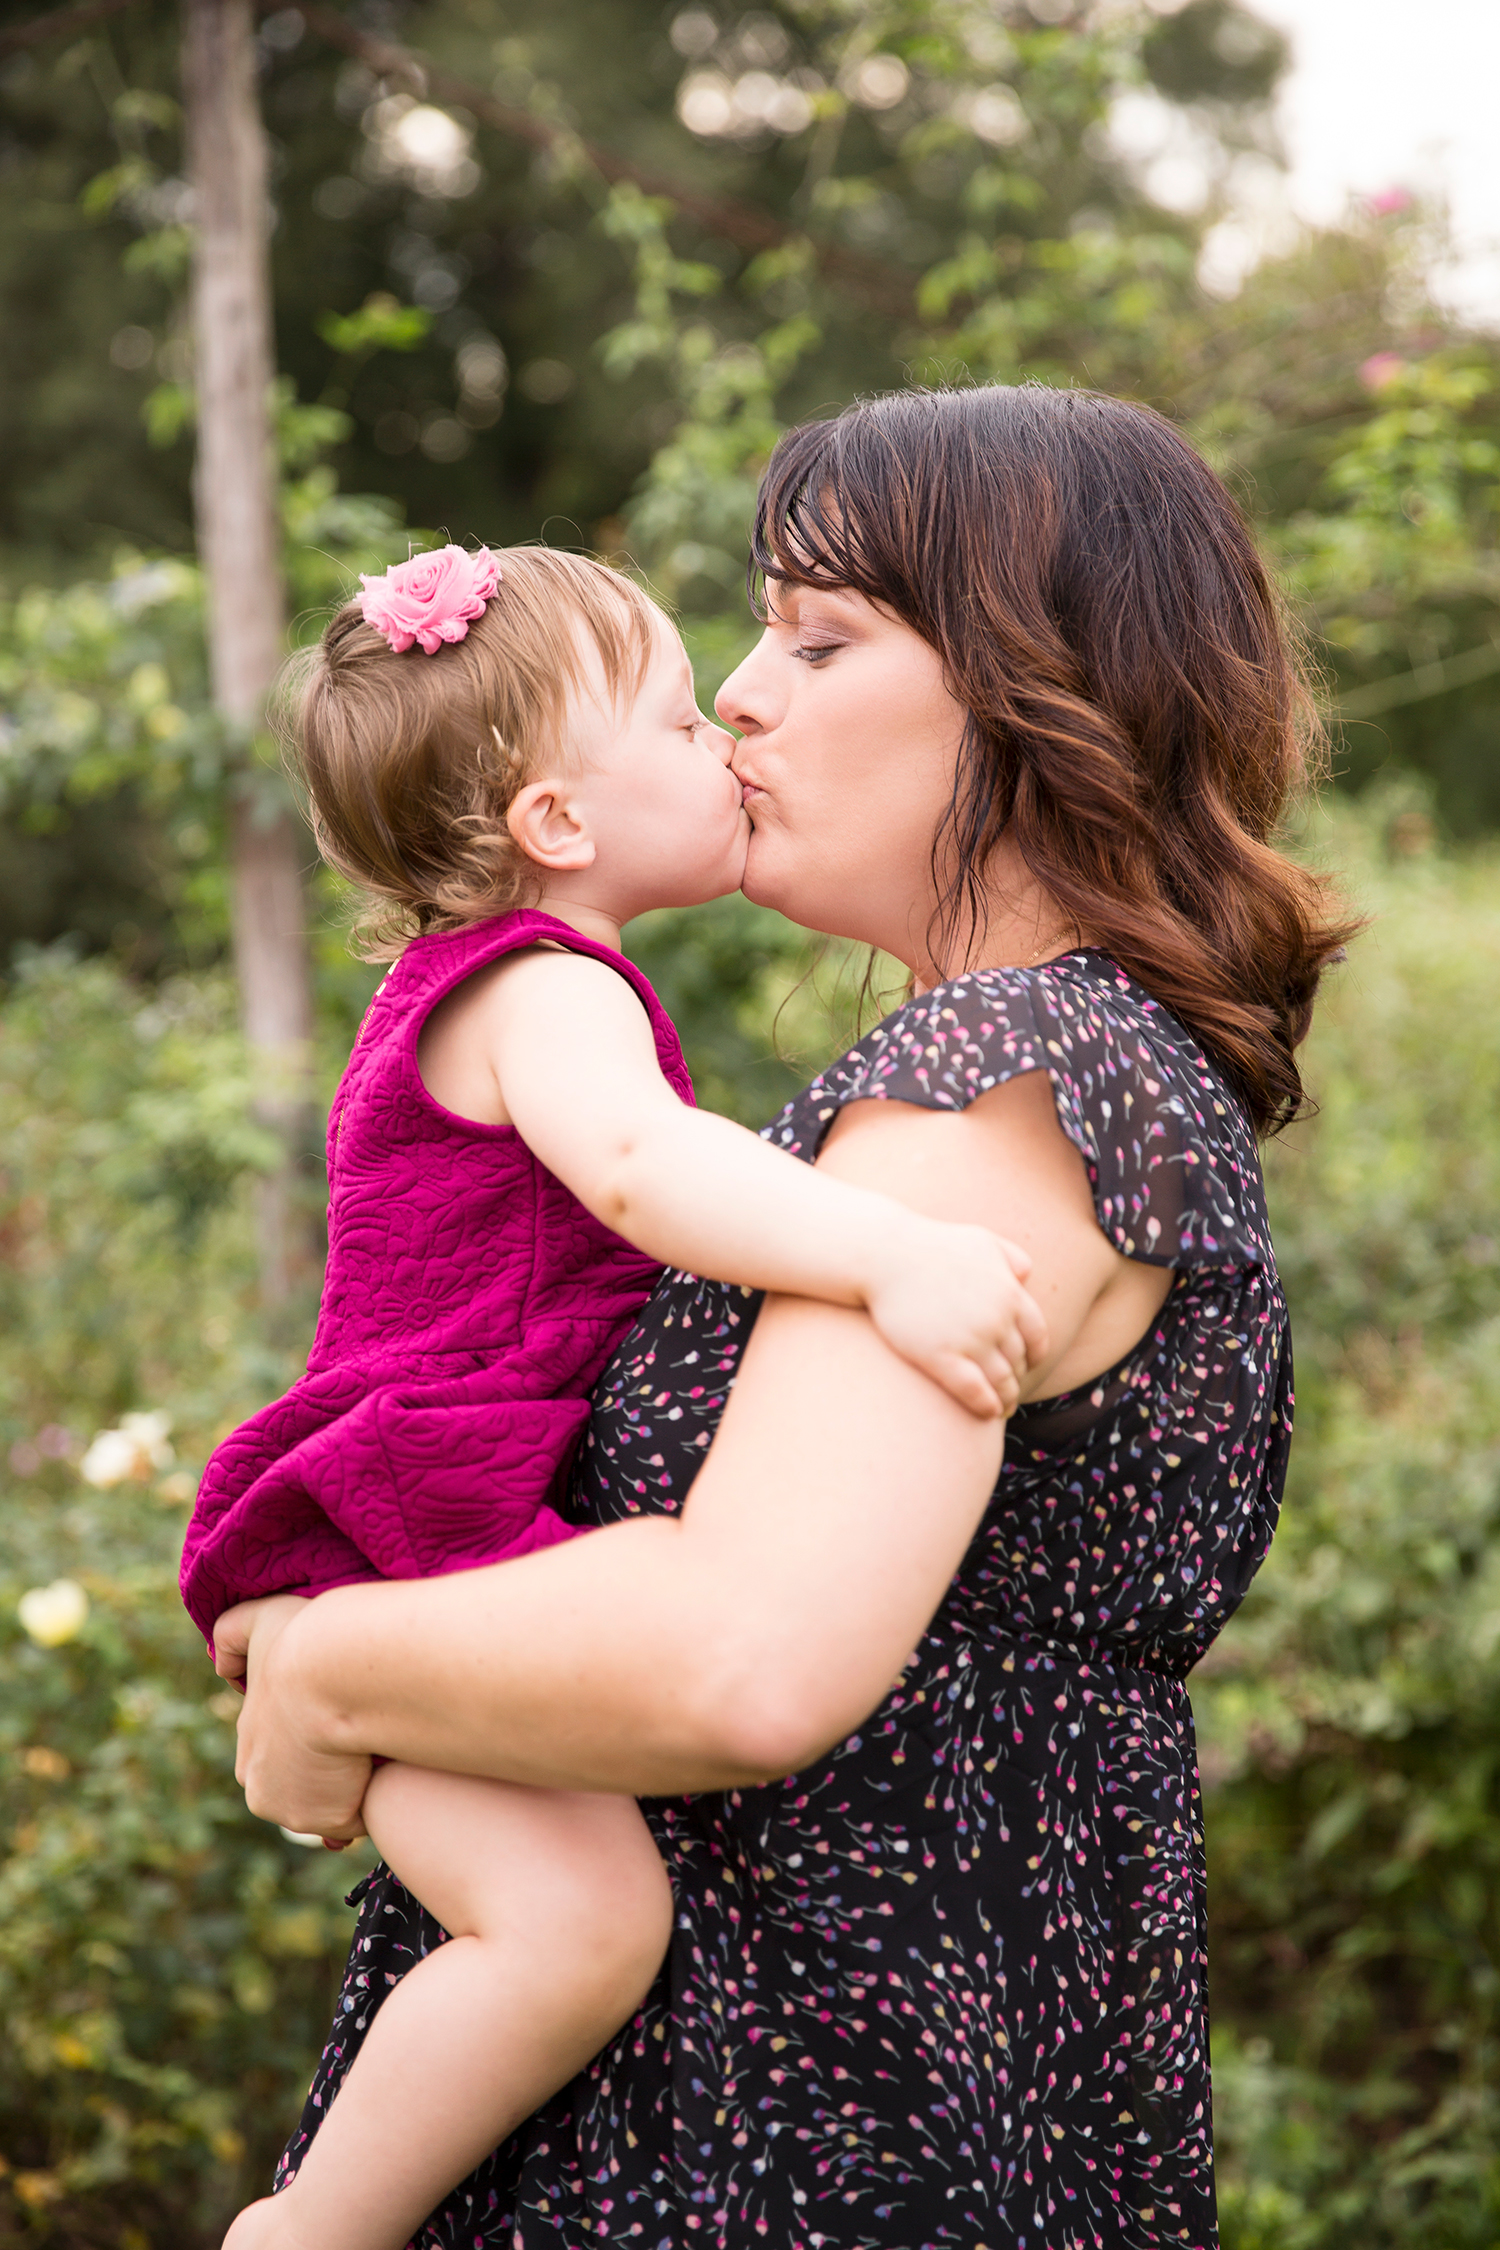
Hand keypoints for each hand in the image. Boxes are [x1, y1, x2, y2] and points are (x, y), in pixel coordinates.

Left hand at [212, 1594, 372, 1843]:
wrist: (333, 1668)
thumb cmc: (301, 1640)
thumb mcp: (256, 1621)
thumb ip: (230, 1636)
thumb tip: (224, 1668)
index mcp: (252, 1746)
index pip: (285, 1757)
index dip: (314, 1744)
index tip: (341, 1726)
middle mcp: (262, 1786)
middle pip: (306, 1788)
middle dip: (331, 1774)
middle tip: (363, 1742)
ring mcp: (294, 1808)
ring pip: (333, 1805)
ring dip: (353, 1787)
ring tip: (380, 1752)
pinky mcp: (329, 1818)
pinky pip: (359, 1816)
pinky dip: (373, 1797)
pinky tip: (388, 1765)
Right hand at [864, 1220, 1047, 1417]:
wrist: (885, 1254)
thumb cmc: (931, 1246)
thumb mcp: (980, 1240)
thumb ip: (1010, 1256)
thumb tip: (1026, 1276)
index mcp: (1010, 1293)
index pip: (1037, 1335)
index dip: (1034, 1355)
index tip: (1027, 1365)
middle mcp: (996, 1318)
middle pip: (1018, 1360)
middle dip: (1017, 1378)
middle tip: (1010, 1389)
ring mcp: (969, 1339)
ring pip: (1000, 1380)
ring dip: (1006, 1397)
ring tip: (1002, 1407)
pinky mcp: (940, 1356)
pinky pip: (973, 1390)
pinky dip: (985, 1405)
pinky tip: (987, 1412)